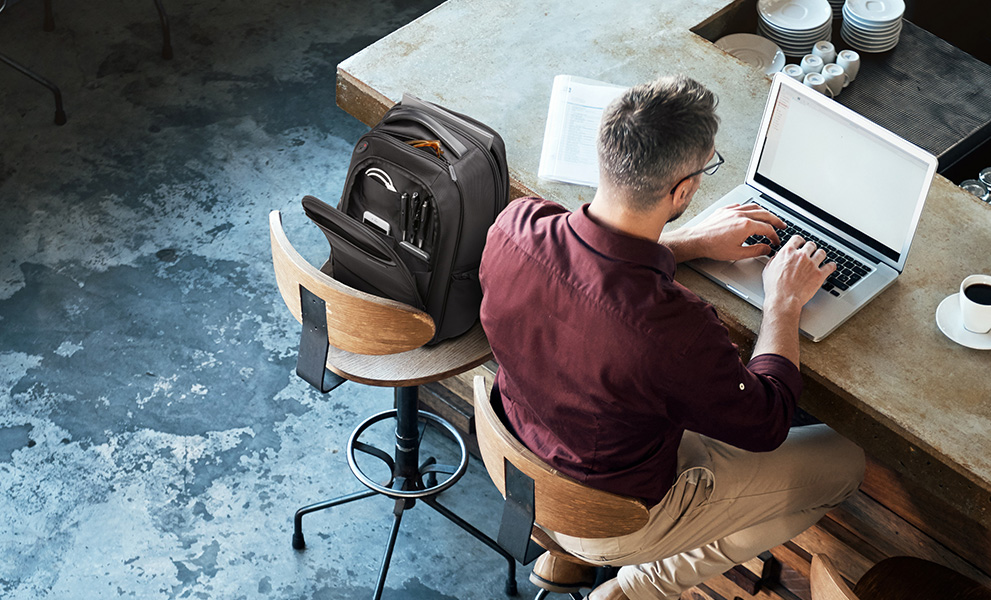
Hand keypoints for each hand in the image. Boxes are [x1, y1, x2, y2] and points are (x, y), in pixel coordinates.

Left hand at [663, 203, 785, 261]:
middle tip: (781, 225)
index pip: (767, 229)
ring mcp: (732, 210)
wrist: (696, 240)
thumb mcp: (737, 253)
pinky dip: (749, 209)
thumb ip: (756, 251)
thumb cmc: (713, 247)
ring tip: (769, 218)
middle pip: (765, 214)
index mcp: (746, 226)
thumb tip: (767, 249)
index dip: (774, 236)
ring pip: (754, 207)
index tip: (775, 241)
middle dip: (776, 220)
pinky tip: (750, 213)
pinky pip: (741, 205)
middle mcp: (741, 215)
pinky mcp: (725, 210)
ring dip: (764, 212)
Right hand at [762, 235, 836, 312]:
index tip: (801, 243)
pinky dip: (831, 266)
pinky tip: (830, 266)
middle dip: (811, 248)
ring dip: (820, 255)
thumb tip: (777, 257)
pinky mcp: (819, 274)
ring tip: (820, 258)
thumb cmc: (775, 287)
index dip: (800, 241)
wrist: (783, 299)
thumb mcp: (768, 270)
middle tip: (810, 253)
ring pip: (822, 253)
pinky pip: (830, 266)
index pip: (797, 239)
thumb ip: (774, 260)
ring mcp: (811, 264)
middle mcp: (801, 256)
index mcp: (788, 252)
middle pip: (811, 245)